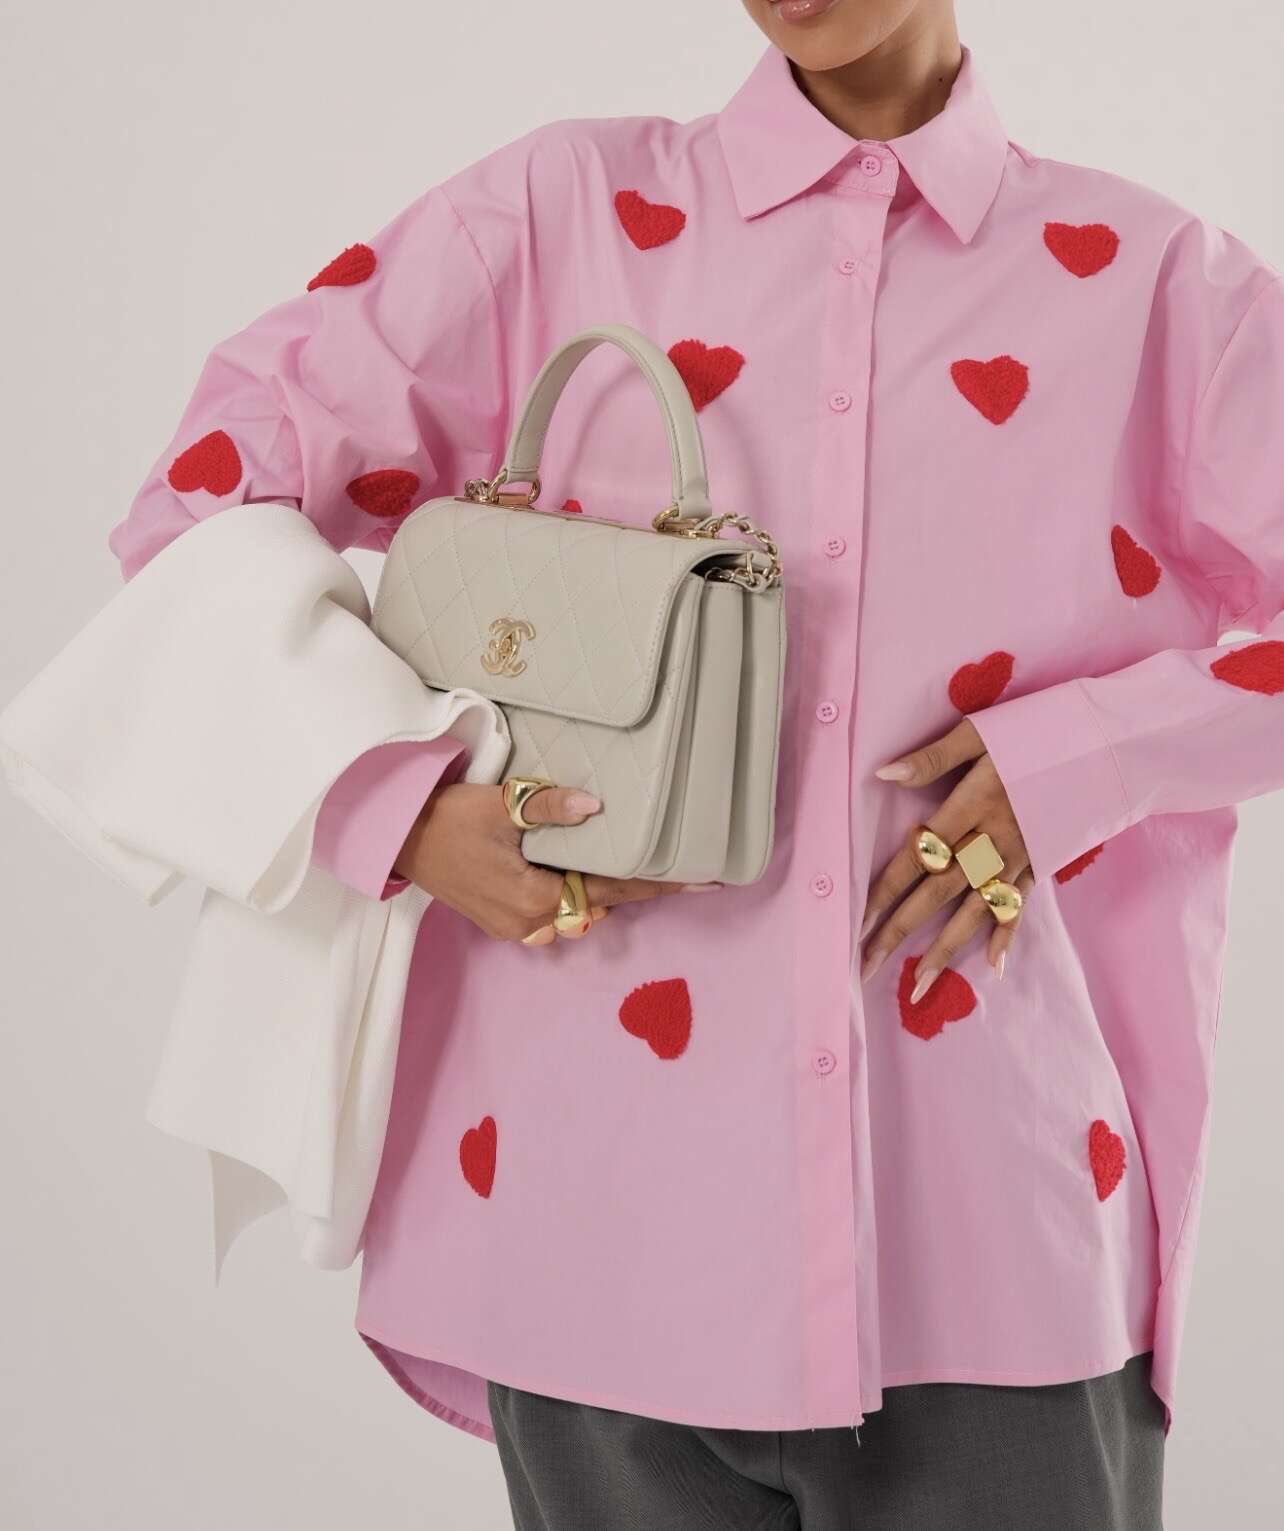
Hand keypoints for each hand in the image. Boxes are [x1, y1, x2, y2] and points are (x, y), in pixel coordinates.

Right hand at [392, 780, 720, 944]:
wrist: (398, 838)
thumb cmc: (446, 820)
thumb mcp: (499, 805)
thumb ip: (549, 808)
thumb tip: (594, 807)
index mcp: (538, 897)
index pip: (614, 887)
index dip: (660, 883)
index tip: (703, 881)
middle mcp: (532, 922)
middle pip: (601, 904)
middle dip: (640, 889)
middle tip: (687, 875)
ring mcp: (517, 926)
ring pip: (579, 912)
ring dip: (606, 893)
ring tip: (648, 874)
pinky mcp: (504, 920)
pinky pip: (555, 914)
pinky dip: (577, 896)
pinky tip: (590, 877)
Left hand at [860, 719, 1033, 996]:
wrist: (1114, 744)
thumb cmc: (1042, 730)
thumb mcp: (982, 732)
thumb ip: (933, 757)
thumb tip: (882, 774)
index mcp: (972, 805)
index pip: (918, 856)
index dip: (885, 890)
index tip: (857, 922)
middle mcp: (993, 839)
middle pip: (938, 892)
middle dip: (900, 931)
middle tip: (866, 966)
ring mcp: (1021, 856)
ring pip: (975, 909)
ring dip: (945, 949)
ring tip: (918, 985)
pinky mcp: (1043, 862)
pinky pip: (1019, 904)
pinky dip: (1006, 934)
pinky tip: (992, 965)